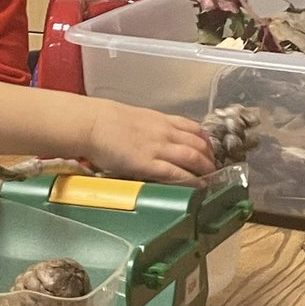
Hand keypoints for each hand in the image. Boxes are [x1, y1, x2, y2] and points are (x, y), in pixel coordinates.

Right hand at [85, 100, 215, 183]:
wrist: (92, 124)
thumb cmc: (105, 121)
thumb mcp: (134, 119)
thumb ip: (148, 128)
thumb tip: (151, 139)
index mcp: (160, 120)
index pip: (193, 128)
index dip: (205, 141)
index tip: (209, 150)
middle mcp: (164, 132)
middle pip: (199, 143)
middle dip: (209, 157)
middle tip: (212, 167)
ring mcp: (158, 148)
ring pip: (193, 157)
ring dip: (205, 169)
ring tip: (209, 178)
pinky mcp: (149, 164)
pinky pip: (177, 173)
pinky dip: (191, 180)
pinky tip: (199, 186)